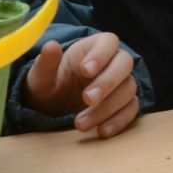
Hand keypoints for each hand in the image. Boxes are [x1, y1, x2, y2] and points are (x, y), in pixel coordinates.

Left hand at [21, 34, 140, 138]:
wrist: (53, 107)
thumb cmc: (49, 85)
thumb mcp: (41, 76)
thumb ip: (46, 63)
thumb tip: (50, 45)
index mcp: (93, 47)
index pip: (108, 42)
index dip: (101, 54)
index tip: (85, 71)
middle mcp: (112, 62)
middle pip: (125, 63)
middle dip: (107, 82)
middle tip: (87, 99)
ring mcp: (120, 83)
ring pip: (128, 88)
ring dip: (107, 107)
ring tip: (80, 123)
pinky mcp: (124, 104)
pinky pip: (131, 109)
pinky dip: (119, 121)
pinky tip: (101, 131)